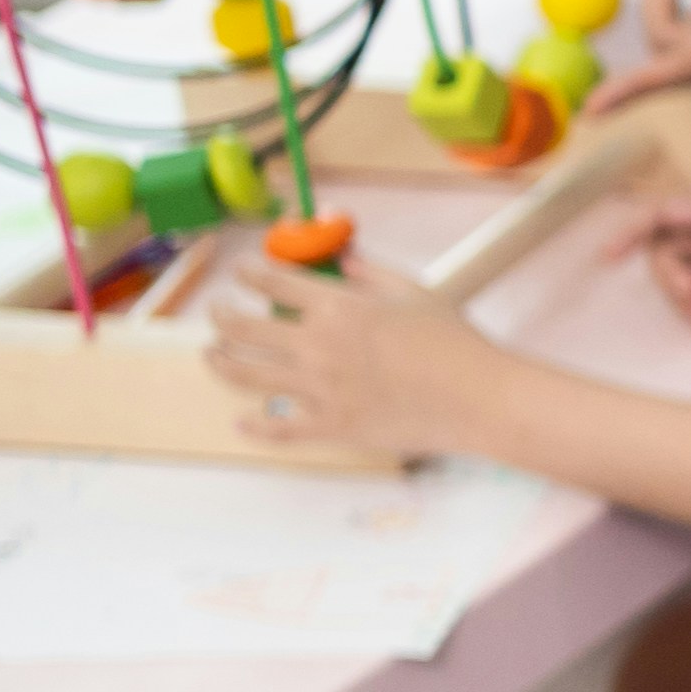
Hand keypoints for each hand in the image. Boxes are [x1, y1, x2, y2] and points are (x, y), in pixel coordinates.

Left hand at [205, 252, 502, 461]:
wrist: (478, 397)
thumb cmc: (454, 341)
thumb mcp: (417, 292)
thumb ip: (375, 274)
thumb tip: (347, 262)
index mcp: (339, 306)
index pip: (274, 282)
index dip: (249, 274)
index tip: (240, 273)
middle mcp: (317, 344)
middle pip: (243, 328)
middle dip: (221, 317)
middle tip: (217, 314)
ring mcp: (319, 388)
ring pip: (245, 374)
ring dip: (220, 362)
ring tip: (211, 356)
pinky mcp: (330, 426)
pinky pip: (278, 429)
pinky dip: (254, 427)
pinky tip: (240, 423)